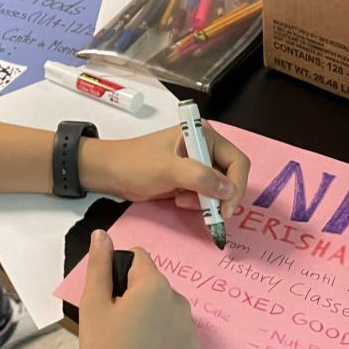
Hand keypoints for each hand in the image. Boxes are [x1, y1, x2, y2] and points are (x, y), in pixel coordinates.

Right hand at [78, 235, 200, 348]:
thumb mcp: (92, 304)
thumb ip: (99, 265)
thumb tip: (103, 235)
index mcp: (154, 286)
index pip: (138, 258)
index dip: (119, 274)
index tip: (109, 301)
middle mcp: (180, 301)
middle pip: (153, 284)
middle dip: (136, 296)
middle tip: (115, 326)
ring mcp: (191, 329)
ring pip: (166, 308)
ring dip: (151, 316)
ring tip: (130, 344)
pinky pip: (177, 332)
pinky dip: (164, 338)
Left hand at [79, 124, 249, 219]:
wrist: (111, 173)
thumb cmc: (136, 164)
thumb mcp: (168, 169)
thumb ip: (200, 178)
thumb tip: (228, 190)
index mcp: (203, 135)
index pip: (237, 161)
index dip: (236, 186)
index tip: (225, 209)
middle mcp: (205, 147)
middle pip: (231, 176)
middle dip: (220, 196)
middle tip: (208, 213)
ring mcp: (197, 164)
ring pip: (219, 189)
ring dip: (206, 201)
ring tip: (183, 201)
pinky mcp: (189, 179)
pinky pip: (205, 194)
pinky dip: (197, 202)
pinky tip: (178, 200)